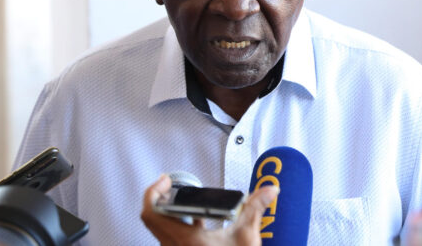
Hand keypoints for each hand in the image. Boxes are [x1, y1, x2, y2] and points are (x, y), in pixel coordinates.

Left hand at [141, 174, 278, 245]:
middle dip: (159, 198)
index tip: (165, 181)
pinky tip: (197, 218)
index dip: (153, 192)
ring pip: (160, 229)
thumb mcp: (246, 236)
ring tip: (182, 198)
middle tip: (169, 185)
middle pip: (151, 219)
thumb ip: (255, 209)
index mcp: (185, 240)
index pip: (151, 214)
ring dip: (168, 211)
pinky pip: (170, 236)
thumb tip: (270, 190)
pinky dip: (177, 223)